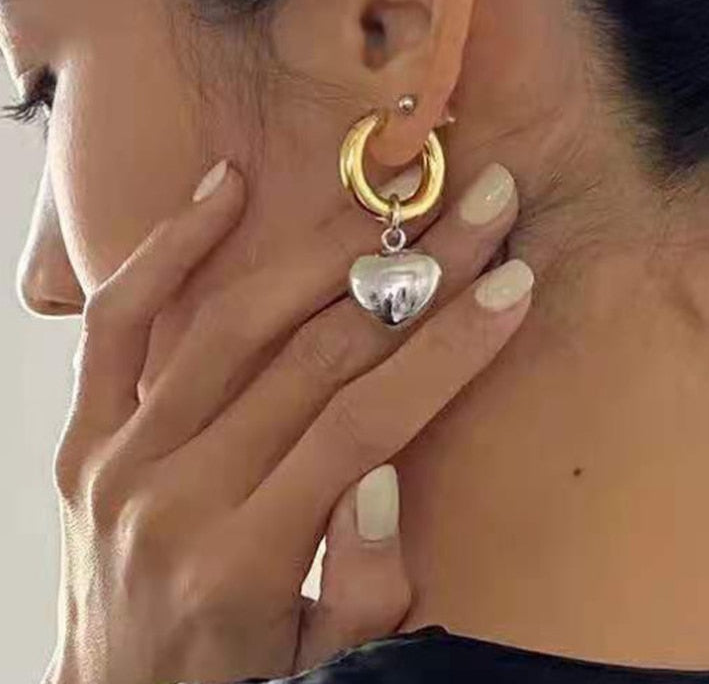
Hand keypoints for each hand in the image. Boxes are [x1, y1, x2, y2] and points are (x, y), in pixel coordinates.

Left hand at [44, 159, 530, 683]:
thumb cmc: (233, 682)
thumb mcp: (318, 671)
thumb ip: (357, 587)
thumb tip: (382, 474)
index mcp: (241, 562)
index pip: (365, 425)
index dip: (447, 348)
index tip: (510, 285)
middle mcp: (173, 497)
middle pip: (316, 357)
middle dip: (412, 279)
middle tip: (477, 213)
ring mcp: (118, 456)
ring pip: (235, 323)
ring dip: (324, 253)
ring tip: (392, 203)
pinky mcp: (84, 434)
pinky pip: (118, 321)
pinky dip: (170, 246)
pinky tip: (226, 188)